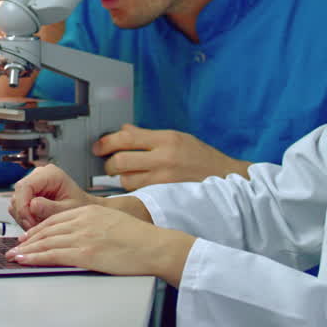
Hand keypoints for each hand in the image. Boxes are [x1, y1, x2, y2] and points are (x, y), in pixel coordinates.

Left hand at [4, 205, 195, 283]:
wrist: (155, 247)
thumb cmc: (141, 240)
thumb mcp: (114, 223)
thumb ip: (95, 226)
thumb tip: (85, 238)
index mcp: (90, 212)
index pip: (57, 219)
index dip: (40, 228)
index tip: (30, 236)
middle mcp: (83, 221)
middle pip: (48, 230)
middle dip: (29, 240)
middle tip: (16, 247)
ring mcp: (83, 237)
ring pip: (46, 242)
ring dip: (27, 250)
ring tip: (15, 256)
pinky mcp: (84, 253)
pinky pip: (53, 255)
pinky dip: (35, 257)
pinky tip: (26, 260)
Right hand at [8, 164, 99, 230]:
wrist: (83, 209)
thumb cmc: (80, 206)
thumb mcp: (68, 210)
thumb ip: (51, 208)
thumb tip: (33, 205)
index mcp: (50, 174)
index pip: (25, 186)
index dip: (23, 205)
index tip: (30, 222)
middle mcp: (38, 176)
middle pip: (18, 194)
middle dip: (24, 214)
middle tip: (35, 228)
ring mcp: (32, 185)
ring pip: (16, 202)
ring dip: (24, 218)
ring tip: (39, 226)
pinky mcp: (28, 195)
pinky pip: (17, 207)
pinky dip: (24, 218)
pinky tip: (36, 223)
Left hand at [94, 124, 251, 190]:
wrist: (228, 180)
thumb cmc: (203, 159)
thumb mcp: (178, 139)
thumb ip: (149, 136)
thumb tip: (124, 131)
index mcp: (167, 139)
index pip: (127, 137)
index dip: (106, 142)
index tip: (98, 146)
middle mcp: (165, 158)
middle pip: (120, 160)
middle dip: (108, 164)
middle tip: (109, 164)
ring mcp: (165, 179)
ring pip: (126, 180)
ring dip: (121, 179)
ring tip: (127, 176)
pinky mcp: (166, 196)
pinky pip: (138, 193)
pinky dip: (132, 190)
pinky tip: (136, 187)